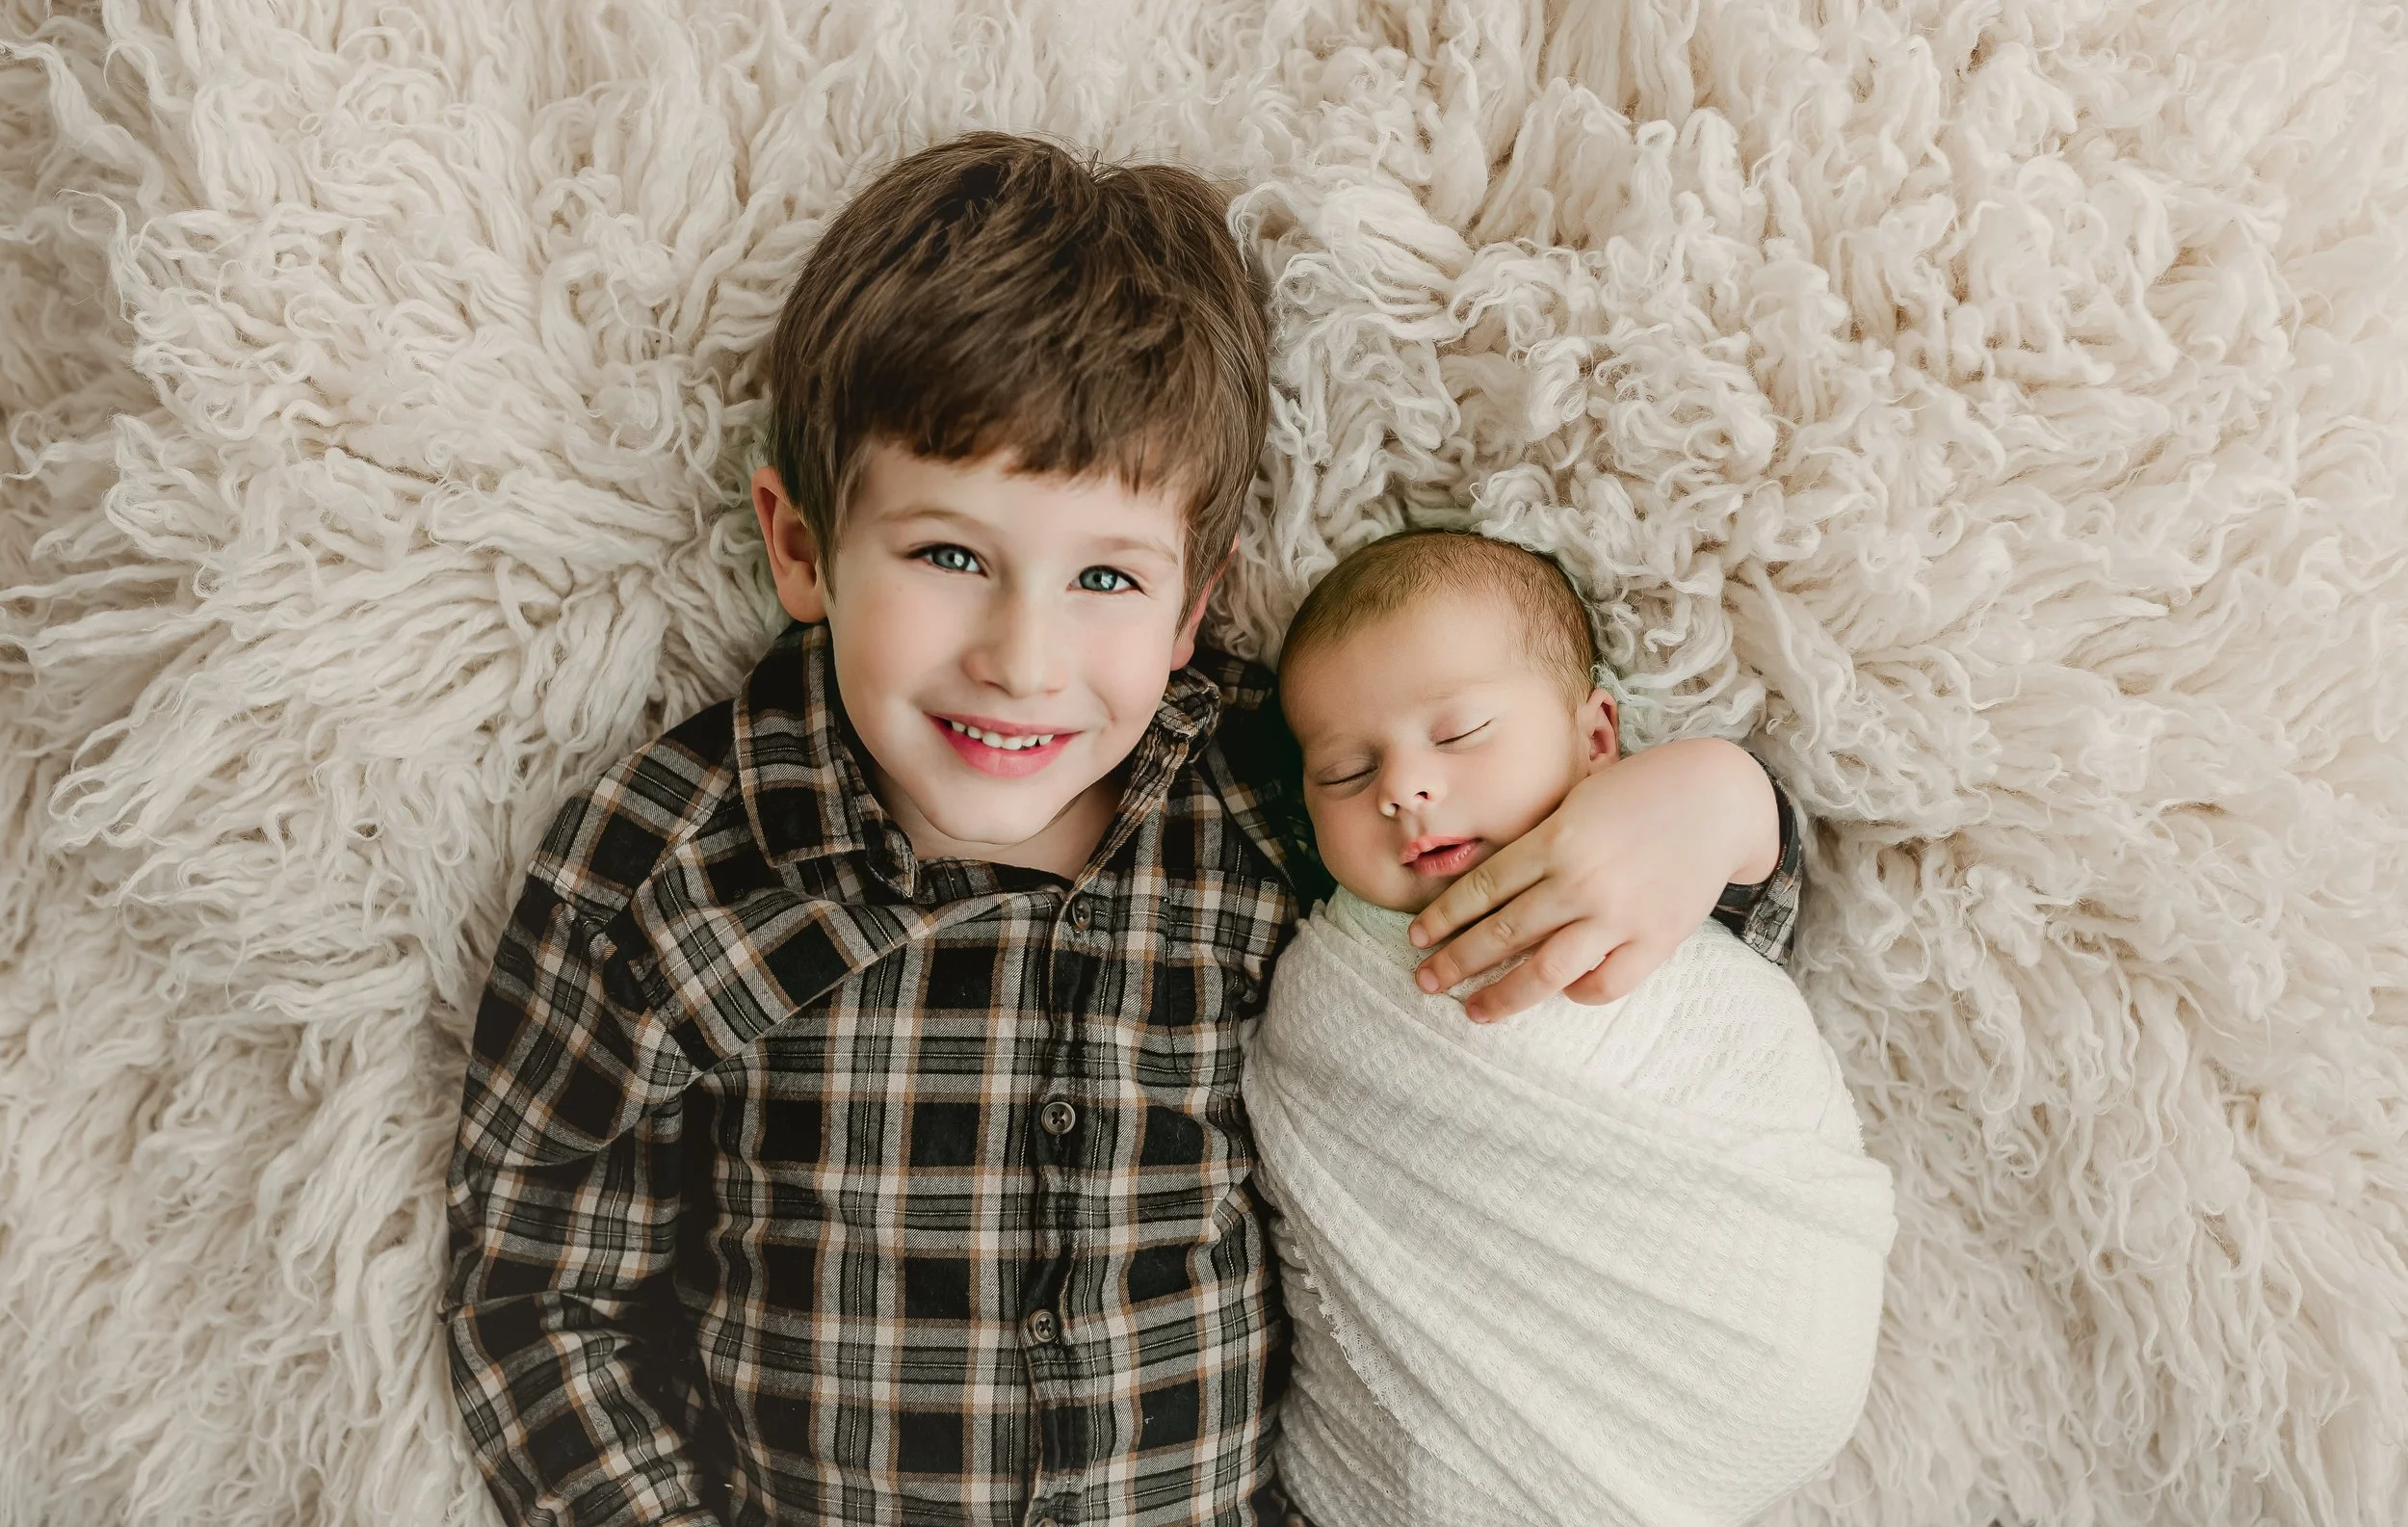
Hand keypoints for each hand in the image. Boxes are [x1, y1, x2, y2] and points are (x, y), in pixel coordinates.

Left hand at [1406, 737, 1777, 1020]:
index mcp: (1555, 839)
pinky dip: (1576, 994)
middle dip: (1455, 963)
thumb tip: (1483, 892)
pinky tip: (1559, 992)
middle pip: (1502, 933)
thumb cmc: (1638, 794)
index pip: (1482, 889)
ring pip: (1545, 971)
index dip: (1443, 918)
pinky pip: (1604, 984)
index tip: (1417, 939)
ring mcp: (1619, 914)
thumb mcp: (1575, 802)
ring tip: (1474, 1011)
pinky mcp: (1656, 939)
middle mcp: (1580, 880)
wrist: (1718, 798)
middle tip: (1425, 981)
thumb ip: (1535, 845)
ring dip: (1502, 996)